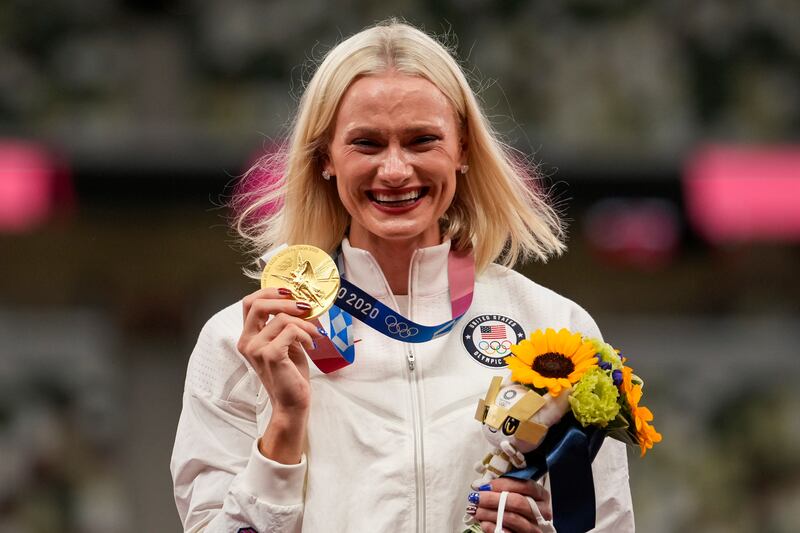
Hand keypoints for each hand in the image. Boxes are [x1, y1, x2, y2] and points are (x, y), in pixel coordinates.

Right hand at [236, 287, 323, 462]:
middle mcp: (247, 342)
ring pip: (281, 318)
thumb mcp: (287, 343)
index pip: (249, 303)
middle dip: (285, 300)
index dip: (268, 292)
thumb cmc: (290, 373)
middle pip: (257, 304)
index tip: (289, 292)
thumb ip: (286, 323)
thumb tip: (302, 301)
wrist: (292, 403)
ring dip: (304, 323)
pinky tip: (310, 345)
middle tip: (306, 307)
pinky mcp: (270, 355)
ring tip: (314, 334)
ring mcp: (256, 349)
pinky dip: (305, 334)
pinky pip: (291, 330)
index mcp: (248, 337)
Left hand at [468, 478, 551, 532]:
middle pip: (518, 502)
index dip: (504, 484)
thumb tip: (481, 485)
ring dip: (490, 513)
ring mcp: (535, 527)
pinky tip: (485, 523)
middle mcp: (542, 512)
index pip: (526, 486)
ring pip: (512, 518)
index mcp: (541, 496)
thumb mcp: (516, 494)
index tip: (486, 485)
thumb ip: (503, 487)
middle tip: (477, 497)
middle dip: (494, 499)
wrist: (522, 530)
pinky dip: (494, 528)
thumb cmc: (518, 509)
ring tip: (477, 510)